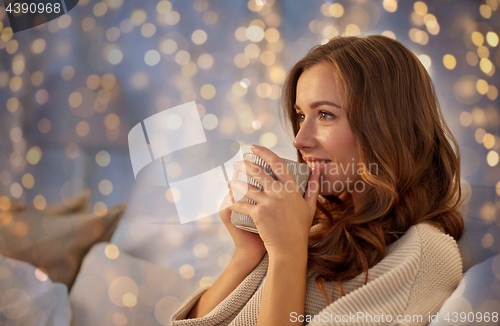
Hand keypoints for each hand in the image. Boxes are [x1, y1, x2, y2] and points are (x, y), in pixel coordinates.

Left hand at [228, 145, 326, 259]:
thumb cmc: (300, 228)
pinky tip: (228, 199)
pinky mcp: (258, 213)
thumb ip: (314, 186)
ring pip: (246, 187)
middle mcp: (279, 192)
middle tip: (237, 164)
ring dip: (235, 182)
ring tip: (230, 181)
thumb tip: (318, 169)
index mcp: (291, 188)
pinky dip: (234, 202)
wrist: (290, 248)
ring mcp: (268, 202)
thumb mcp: (310, 205)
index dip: (264, 152)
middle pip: (258, 172)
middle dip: (245, 165)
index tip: (254, 148)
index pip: (277, 163)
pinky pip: (242, 204)